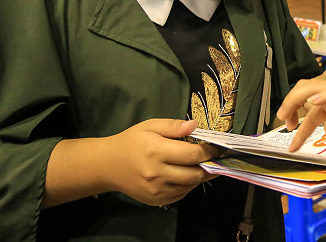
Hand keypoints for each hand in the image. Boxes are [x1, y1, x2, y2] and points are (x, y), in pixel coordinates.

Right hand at [98, 119, 218, 206]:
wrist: (109, 165)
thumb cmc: (132, 141)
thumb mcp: (150, 126)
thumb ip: (173, 126)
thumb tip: (195, 125)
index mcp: (156, 151)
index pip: (192, 155)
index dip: (209, 151)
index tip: (216, 146)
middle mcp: (157, 174)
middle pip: (195, 174)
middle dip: (209, 166)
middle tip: (215, 157)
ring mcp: (157, 190)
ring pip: (190, 186)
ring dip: (200, 176)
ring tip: (202, 164)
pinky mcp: (156, 200)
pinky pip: (181, 194)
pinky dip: (188, 184)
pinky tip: (186, 174)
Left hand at [276, 69, 325, 152]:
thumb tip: (324, 125)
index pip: (310, 99)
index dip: (295, 112)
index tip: (289, 129)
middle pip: (309, 85)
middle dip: (292, 101)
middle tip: (283, 121)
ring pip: (320, 84)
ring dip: (301, 97)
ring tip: (289, 114)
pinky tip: (314, 101)